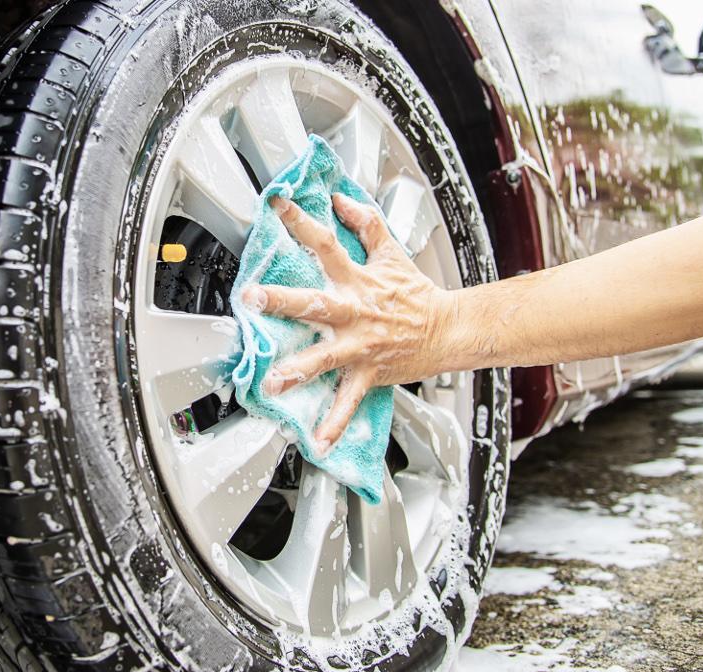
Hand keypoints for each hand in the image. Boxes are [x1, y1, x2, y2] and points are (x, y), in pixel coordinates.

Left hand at [242, 193, 456, 456]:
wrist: (449, 329)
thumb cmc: (415, 294)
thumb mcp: (391, 252)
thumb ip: (365, 223)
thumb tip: (341, 199)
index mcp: (358, 280)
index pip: (326, 244)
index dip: (302, 221)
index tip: (277, 206)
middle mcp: (355, 311)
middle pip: (315, 302)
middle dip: (283, 300)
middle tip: (253, 298)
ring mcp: (360, 345)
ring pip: (326, 357)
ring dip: (299, 369)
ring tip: (273, 382)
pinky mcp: (368, 372)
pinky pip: (349, 401)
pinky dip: (335, 423)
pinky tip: (317, 441)